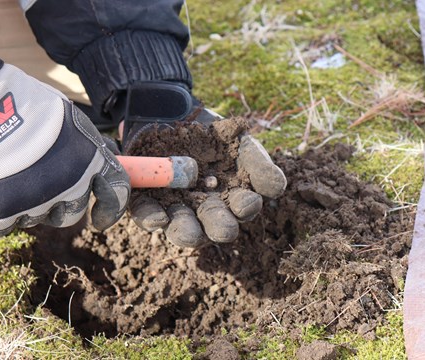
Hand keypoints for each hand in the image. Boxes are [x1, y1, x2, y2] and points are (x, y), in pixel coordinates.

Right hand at [0, 34, 129, 235]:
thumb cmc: (26, 105)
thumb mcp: (71, 119)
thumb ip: (89, 146)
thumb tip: (107, 158)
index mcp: (91, 163)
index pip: (115, 196)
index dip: (110, 211)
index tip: (100, 220)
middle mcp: (70, 187)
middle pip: (72, 213)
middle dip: (61, 204)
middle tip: (40, 184)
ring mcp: (36, 203)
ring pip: (38, 218)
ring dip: (29, 204)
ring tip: (11, 174)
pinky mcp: (2, 214)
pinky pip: (5, 225)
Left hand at [119, 82, 286, 247]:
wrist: (173, 114)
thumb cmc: (214, 135)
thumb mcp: (241, 144)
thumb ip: (259, 165)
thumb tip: (277, 189)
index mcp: (232, 200)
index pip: (242, 208)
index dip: (245, 208)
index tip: (246, 203)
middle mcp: (205, 211)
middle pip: (213, 226)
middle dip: (218, 228)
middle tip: (223, 230)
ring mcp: (176, 208)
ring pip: (181, 227)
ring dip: (185, 232)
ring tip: (189, 232)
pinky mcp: (146, 201)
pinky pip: (147, 214)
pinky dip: (151, 218)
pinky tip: (157, 219)